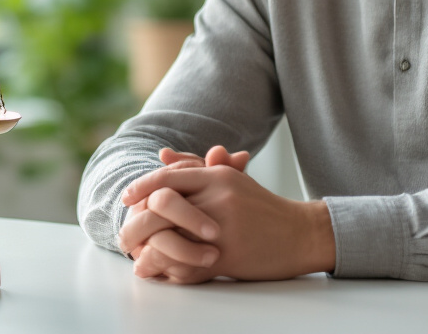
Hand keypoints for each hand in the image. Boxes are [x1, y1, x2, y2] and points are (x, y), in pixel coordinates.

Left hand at [122, 164, 335, 282]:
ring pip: (170, 236)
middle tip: (126, 233)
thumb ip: (196, 169)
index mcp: (217, 175)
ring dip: (149, 249)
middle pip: (161, 204)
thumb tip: (162, 154)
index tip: (126, 199)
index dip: (141, 187)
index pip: (168, 176)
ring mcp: (222, 226)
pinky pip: (187, 263)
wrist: (301, 233)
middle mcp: (218, 196)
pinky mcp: (227, 254)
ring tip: (136, 257)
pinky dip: (169, 270)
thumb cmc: (262, 208)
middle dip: (138, 221)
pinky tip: (159, 273)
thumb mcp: (232, 181)